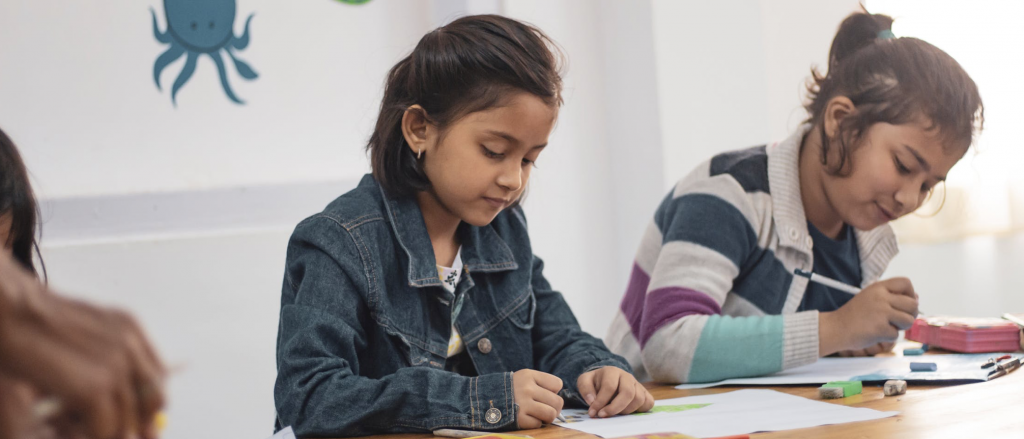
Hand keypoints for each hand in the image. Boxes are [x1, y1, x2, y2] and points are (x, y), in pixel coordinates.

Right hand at [0, 252, 166, 438]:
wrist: (7, 311)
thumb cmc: (28, 323)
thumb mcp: (78, 336)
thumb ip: (103, 360)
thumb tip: (125, 400)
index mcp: (129, 328)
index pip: (157, 375)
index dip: (147, 403)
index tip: (139, 421)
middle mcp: (130, 345)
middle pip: (154, 399)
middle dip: (137, 422)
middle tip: (115, 433)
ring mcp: (115, 366)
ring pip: (128, 419)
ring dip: (107, 432)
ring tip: (74, 428)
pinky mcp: (95, 388)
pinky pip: (105, 429)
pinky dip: (92, 435)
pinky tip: (67, 430)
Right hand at [512, 369, 563, 428]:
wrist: (484, 399)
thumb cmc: (509, 390)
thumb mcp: (523, 378)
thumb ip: (541, 384)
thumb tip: (559, 401)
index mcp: (529, 375)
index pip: (557, 384)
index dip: (553, 391)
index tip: (543, 393)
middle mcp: (527, 388)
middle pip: (557, 401)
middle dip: (554, 407)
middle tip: (545, 407)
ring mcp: (523, 404)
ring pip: (551, 414)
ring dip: (547, 417)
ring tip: (539, 414)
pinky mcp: (519, 419)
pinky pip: (538, 424)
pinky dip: (535, 423)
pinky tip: (527, 418)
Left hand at [576, 366, 652, 418]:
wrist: (607, 379)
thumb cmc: (596, 382)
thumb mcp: (585, 381)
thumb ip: (585, 389)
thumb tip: (592, 401)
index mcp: (612, 371)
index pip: (609, 387)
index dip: (601, 401)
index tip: (594, 412)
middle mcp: (627, 376)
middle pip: (628, 393)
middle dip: (615, 408)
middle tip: (604, 415)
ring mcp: (637, 384)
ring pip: (639, 399)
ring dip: (626, 410)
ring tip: (615, 413)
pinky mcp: (645, 393)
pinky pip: (648, 402)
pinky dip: (640, 410)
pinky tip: (628, 411)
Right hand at [819, 277, 917, 355]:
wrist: (835, 328)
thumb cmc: (854, 315)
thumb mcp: (871, 298)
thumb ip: (891, 297)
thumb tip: (916, 298)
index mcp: (878, 287)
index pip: (905, 283)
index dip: (911, 293)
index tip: (904, 303)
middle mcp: (880, 297)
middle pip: (912, 304)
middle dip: (910, 314)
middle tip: (898, 319)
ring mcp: (881, 312)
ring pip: (908, 320)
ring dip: (901, 327)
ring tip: (887, 326)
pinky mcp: (880, 328)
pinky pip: (896, 334)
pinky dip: (887, 337)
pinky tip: (875, 333)